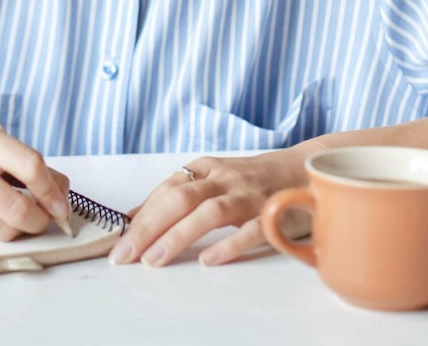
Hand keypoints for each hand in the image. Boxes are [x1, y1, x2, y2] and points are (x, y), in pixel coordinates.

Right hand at [0, 120, 72, 241]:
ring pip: (3, 229)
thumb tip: (62, 195)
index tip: (61, 206)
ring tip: (12, 214)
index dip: (52, 192)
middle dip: (40, 220)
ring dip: (17, 228)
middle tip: (44, 219)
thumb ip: (29, 165)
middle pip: (19, 209)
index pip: (31, 166)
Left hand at [109, 150, 310, 266]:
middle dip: (149, 227)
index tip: (118, 242)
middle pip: (180, 198)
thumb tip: (134, 218)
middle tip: (126, 255)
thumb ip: (178, 195)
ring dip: (178, 235)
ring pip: (209, 212)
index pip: (166, 190)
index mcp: (206, 168)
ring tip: (154, 260)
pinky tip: (208, 259)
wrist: (309, 168)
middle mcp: (225, 178)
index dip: (141, 216)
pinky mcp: (275, 214)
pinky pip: (251, 230)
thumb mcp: (213, 179)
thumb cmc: (253, 180)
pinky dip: (228, 244)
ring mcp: (250, 195)